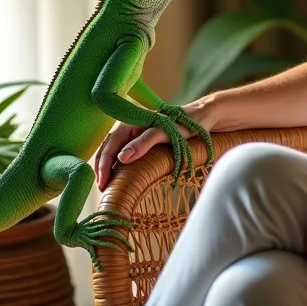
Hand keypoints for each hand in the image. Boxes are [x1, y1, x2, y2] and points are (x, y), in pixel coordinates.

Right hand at [93, 103, 214, 189]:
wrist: (204, 117)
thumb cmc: (186, 123)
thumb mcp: (166, 132)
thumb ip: (144, 142)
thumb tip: (121, 158)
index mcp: (132, 122)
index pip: (110, 144)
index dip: (103, 164)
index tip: (103, 182)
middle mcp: (132, 127)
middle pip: (109, 148)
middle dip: (102, 168)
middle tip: (102, 188)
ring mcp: (138, 134)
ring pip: (116, 151)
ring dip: (109, 167)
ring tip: (107, 185)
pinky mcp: (145, 141)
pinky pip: (126, 153)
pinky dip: (120, 165)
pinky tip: (121, 177)